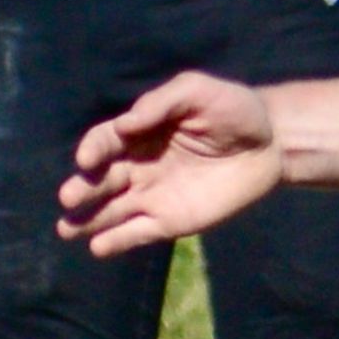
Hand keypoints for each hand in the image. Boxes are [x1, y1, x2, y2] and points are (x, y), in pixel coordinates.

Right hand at [57, 72, 287, 255]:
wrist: (272, 144)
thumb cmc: (234, 110)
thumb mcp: (198, 91)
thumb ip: (161, 103)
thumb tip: (126, 124)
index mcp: (140, 132)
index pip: (106, 141)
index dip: (93, 150)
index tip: (87, 160)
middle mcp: (139, 165)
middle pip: (102, 179)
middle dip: (83, 188)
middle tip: (69, 197)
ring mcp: (152, 195)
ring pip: (111, 210)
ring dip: (87, 220)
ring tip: (66, 229)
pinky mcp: (171, 221)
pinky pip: (138, 233)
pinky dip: (117, 241)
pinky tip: (99, 246)